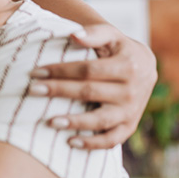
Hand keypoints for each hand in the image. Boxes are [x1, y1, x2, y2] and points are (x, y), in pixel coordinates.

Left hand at [29, 24, 156, 148]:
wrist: (146, 68)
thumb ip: (94, 33)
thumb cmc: (119, 49)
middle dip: (58, 91)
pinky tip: (70, 142)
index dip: (61, 71)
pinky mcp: (129, 126)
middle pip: (89, 92)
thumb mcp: (112, 36)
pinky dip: (93, 144)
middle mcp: (132, 90)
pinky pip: (112, 139)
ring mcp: (131, 111)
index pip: (88, 70)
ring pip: (101, 119)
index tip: (35, 72)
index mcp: (128, 66)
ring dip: (75, 122)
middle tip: (32, 90)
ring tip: (50, 122)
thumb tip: (73, 35)